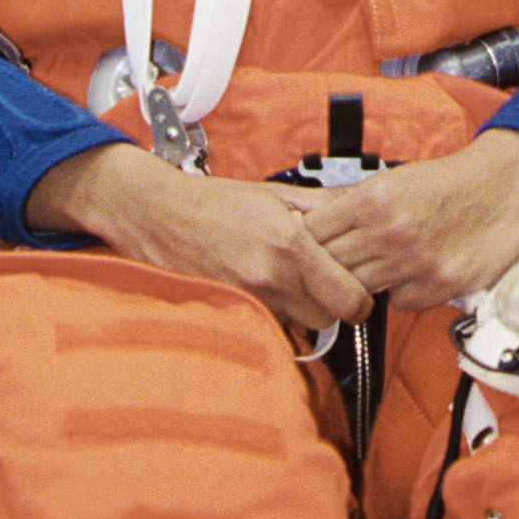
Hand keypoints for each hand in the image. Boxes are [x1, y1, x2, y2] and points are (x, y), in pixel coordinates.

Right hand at [26, 145, 373, 331]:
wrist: (158, 215)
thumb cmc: (216, 201)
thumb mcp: (277, 193)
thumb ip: (324, 206)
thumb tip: (359, 207)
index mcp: (291, 245)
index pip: (348, 300)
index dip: (359, 298)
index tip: (356, 288)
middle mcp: (271, 278)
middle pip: (327, 319)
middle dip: (331, 303)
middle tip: (322, 280)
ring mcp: (248, 301)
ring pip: (298, 326)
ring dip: (301, 309)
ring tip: (287, 278)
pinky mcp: (229, 314)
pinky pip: (268, 325)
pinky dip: (273, 313)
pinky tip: (264, 287)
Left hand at [302, 128, 518, 310]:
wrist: (503, 184)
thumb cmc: (447, 181)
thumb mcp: (395, 180)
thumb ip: (353, 205)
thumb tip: (310, 222)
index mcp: (372, 199)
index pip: (312, 235)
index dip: (305, 245)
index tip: (307, 250)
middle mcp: (388, 232)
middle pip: (330, 267)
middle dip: (329, 269)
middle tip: (338, 266)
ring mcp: (413, 263)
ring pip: (359, 290)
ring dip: (364, 283)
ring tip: (379, 267)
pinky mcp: (437, 287)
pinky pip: (398, 303)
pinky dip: (400, 293)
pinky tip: (412, 274)